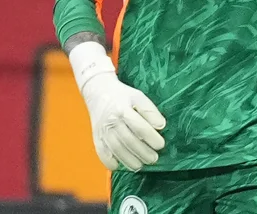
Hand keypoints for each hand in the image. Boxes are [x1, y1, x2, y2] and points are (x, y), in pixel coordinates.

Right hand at [68, 42, 165, 170]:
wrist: (98, 92)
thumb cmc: (121, 95)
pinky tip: (119, 165)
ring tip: (140, 165)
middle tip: (154, 159)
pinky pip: (102, 154)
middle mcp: (111, 121)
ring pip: (117, 150)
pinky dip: (110, 163)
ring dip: (129, 161)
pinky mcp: (96, 137)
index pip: (140, 127)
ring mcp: (102, 131)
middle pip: (129, 141)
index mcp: (123, 109)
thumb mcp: (138, 96)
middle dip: (143, 153)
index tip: (160, 145)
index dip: (152, 138)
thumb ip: (150, 110)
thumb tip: (160, 125)